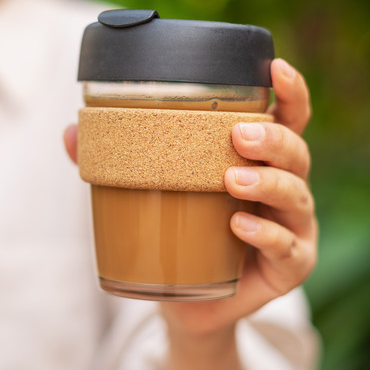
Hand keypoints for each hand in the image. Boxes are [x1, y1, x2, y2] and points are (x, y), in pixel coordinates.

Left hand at [63, 59, 316, 369]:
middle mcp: (285, 187)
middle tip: (239, 135)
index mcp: (260, 160)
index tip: (274, 67)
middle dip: (272, 139)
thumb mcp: (152, 192)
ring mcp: (293, 227)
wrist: (189, 302)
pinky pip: (288, 249)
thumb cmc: (180, 233)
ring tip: (232, 180)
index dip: (289, 90)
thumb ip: (119, 162)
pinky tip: (239, 226)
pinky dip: (265, 235)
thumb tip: (72, 133)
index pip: (288, 118)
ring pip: (296, 195)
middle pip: (296, 152)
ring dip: (268, 183)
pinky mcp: (291, 267)